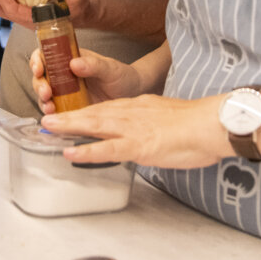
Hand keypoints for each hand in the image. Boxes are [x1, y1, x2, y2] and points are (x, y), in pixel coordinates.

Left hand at [0, 0, 98, 29]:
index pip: (12, 9)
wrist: (82, 14)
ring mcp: (24, 14)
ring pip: (1, 6)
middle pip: (0, 9)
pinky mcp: (25, 7)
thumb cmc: (79, 9)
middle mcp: (26, 19)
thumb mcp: (80, 0)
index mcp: (35, 20)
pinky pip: (7, 1)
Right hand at [30, 47, 140, 114]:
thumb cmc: (122, 75)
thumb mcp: (110, 67)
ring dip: (42, 100)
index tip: (39, 68)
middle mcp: (64, 75)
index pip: (46, 54)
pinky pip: (55, 111)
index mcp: (70, 58)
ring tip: (50, 105)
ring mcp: (66, 92)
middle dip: (39, 84)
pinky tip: (54, 115)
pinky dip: (51, 113)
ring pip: (44, 94)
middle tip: (46, 91)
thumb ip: (93, 64)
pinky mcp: (70, 108)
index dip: (37, 60)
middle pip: (41, 76)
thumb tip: (74, 62)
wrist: (133, 94)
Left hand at [40, 94, 223, 168]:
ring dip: (69, 127)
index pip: (107, 108)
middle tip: (47, 120)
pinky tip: (70, 152)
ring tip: (48, 129)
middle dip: (69, 116)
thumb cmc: (198, 125)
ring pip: (94, 125)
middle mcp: (132, 113)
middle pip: (94, 112)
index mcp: (140, 107)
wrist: (213, 124)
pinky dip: (86, 151)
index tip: (69, 115)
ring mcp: (133, 129)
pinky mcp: (139, 145)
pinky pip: (107, 149)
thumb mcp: (168, 118)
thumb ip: (151, 124)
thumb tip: (145, 134)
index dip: (85, 112)